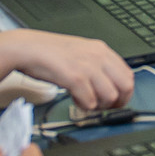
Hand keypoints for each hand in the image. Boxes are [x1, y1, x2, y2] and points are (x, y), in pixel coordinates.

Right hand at [7, 31, 133, 111]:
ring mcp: (87, 66)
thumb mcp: (80, 52)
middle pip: (125, 87)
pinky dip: (83, 105)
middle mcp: (98, 56)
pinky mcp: (75, 77)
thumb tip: (109, 84)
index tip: (116, 101)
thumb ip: (96, 65)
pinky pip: (90, 101)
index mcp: (101, 49)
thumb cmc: (49, 52)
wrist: (26, 48)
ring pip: (110, 97)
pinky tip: (74, 98)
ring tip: (85, 101)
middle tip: (103, 107)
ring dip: (98, 105)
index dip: (124, 93)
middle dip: (116, 102)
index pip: (128, 75)